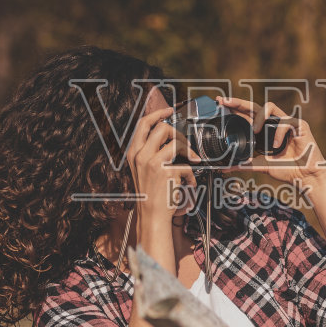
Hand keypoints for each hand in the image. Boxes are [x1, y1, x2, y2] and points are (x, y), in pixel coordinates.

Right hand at [126, 104, 188, 222]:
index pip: (143, 124)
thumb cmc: (150, 195)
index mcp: (133, 153)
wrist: (151, 216)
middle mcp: (141, 155)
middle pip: (162, 127)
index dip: (157, 113)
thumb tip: (168, 137)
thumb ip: (150, 153)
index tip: (169, 110)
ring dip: (188, 151)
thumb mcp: (142, 170)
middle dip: (177, 132)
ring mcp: (153, 162)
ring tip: (191, 161)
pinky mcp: (166, 172)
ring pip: (176, 142)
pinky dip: (191, 175)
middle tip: (183, 144)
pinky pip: (186, 165)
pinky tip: (189, 183)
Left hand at [217, 96, 325, 182]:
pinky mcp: (299, 125)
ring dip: (260, 117)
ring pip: (270, 106)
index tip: (219, 104)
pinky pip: (285, 122)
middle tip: (224, 101)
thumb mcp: (262, 166)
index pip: (248, 115)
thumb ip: (244, 165)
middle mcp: (274, 124)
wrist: (306, 177)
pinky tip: (278, 145)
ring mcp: (287, 123)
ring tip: (255, 131)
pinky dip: (278, 134)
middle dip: (238, 102)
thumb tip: (224, 168)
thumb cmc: (288, 170)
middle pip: (254, 106)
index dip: (234, 108)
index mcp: (265, 131)